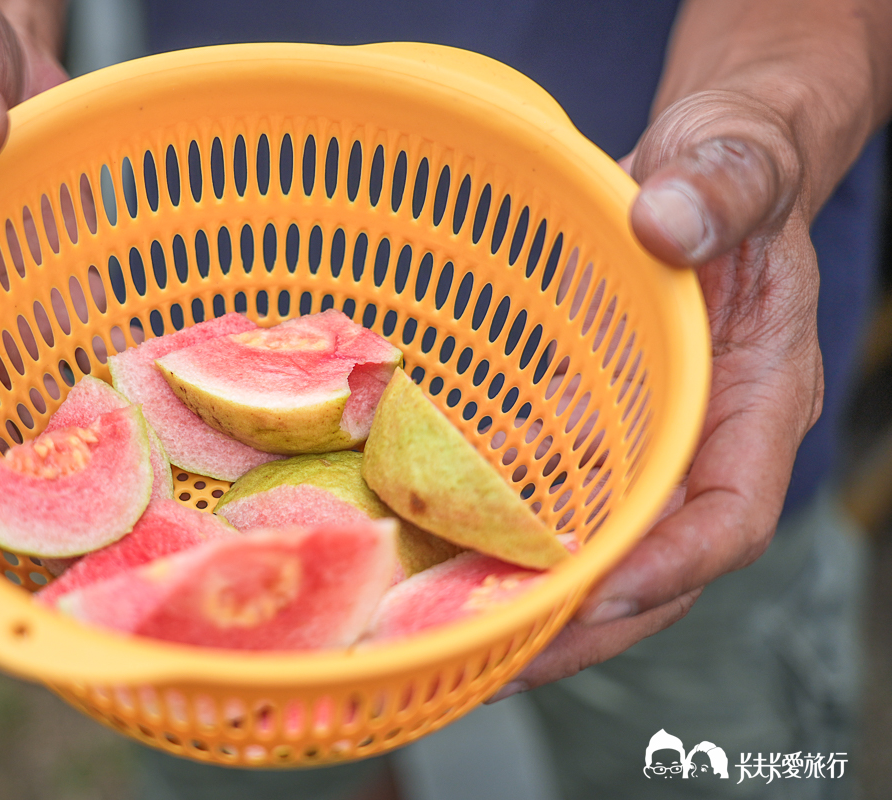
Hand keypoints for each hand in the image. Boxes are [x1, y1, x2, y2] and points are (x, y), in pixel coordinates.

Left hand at [491, 88, 823, 699]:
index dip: (667, 566)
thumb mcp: (735, 165)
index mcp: (759, 400)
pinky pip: (549, 495)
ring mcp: (646, 445)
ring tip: (444, 634)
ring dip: (526, 597)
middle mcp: (703, 443)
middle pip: (653, 568)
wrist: (699, 178)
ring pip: (594, 548)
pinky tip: (428, 545)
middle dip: (579, 626)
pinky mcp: (594, 428)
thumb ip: (721, 191)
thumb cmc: (732, 171)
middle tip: (492, 664)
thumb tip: (666, 222)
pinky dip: (496, 531)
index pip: (729, 515)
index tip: (590, 593)